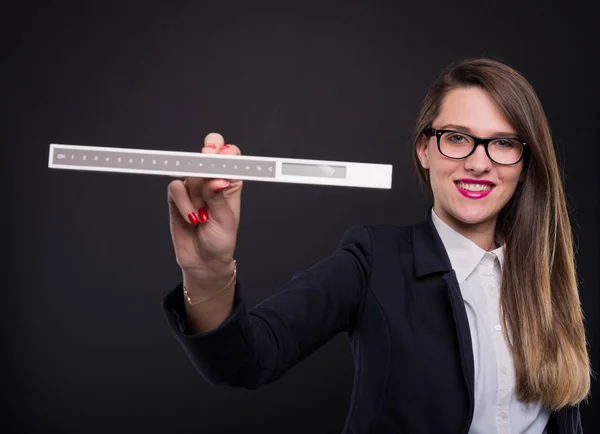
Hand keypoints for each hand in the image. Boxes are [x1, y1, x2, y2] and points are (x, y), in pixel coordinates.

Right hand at [167, 133, 242, 275]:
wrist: (203, 260)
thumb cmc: (220, 240)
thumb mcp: (225, 220)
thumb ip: (218, 198)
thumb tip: (217, 179)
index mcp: (230, 182)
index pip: (230, 157)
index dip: (225, 152)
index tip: (221, 154)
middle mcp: (211, 181)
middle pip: (208, 154)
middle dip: (207, 154)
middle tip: (208, 157)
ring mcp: (193, 187)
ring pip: (191, 173)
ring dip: (196, 193)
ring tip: (202, 215)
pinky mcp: (176, 196)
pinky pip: (176, 188)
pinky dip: (183, 202)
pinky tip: (191, 217)